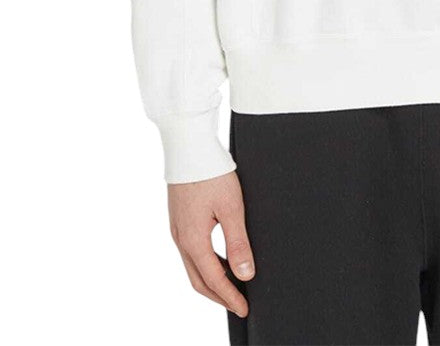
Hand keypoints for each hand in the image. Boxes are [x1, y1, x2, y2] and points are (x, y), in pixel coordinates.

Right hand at [168, 171, 254, 317]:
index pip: (213, 280)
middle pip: (198, 280)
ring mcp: (177, 230)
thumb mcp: (231, 208)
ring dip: (211, 281)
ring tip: (232, 286)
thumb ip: (238, 243)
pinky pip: (190, 253)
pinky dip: (205, 265)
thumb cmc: (211, 173)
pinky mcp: (178, 220)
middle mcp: (181, 239)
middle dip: (219, 296)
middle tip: (238, 304)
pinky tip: (219, 260)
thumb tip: (246, 274)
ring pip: (193, 267)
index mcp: (193, 240)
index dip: (230, 296)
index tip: (244, 308)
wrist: (189, 148)